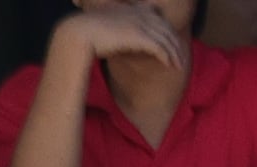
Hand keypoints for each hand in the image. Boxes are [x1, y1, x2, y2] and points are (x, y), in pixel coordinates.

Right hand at [56, 4, 189, 70]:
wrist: (76, 34)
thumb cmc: (82, 35)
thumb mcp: (101, 29)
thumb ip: (112, 32)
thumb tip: (111, 42)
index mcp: (132, 9)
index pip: (158, 19)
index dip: (166, 33)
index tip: (170, 46)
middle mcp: (140, 14)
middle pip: (166, 28)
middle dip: (175, 44)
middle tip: (180, 58)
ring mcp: (140, 23)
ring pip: (166, 39)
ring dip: (174, 53)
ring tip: (179, 66)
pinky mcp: (139, 36)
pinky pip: (159, 47)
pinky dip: (167, 57)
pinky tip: (170, 65)